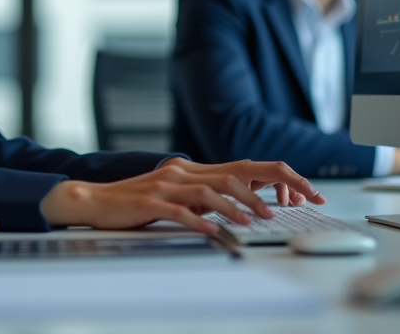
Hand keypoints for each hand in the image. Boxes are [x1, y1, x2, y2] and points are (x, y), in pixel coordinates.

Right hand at [39, 159, 323, 235]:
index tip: (305, 191)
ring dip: (238, 206)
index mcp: (193, 169)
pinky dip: (199, 220)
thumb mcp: (177, 193)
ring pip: (211, 191)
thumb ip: (204, 195)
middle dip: (270, 189)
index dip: (278, 177)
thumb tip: (240, 201)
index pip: (245, 168)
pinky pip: (179, 211)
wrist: (95, 199)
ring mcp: (167, 185)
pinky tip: (213, 231)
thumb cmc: (137, 201)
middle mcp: (184, 171)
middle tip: (294, 205)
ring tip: (257, 220)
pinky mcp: (151, 202)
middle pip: (236, 174)